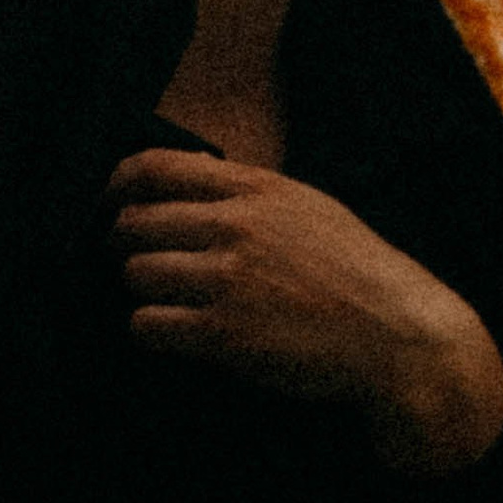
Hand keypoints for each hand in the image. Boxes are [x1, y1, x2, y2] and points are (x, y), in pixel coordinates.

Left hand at [110, 150, 502, 472]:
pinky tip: (172, 334)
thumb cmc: (357, 271)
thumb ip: (249, 191)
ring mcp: (227, 280)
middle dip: (119, 245)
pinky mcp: (223, 334)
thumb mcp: (308, 207)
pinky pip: (147, 325)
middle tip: (127, 263)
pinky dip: (149, 330)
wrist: (395, 332)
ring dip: (140, 291)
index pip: (155, 167)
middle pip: (133, 223)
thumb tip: (189, 170)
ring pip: (135, 273)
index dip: (116, 186)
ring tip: (162, 302)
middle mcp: (235, 227)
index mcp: (256, 189)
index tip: (107, 206)